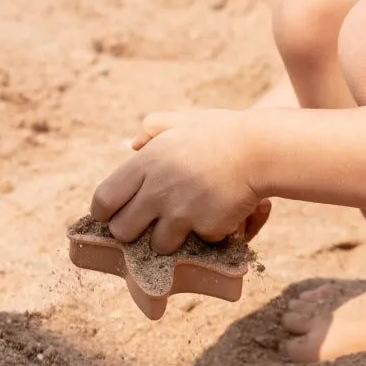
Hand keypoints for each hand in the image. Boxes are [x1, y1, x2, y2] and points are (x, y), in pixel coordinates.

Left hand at [90, 109, 270, 254]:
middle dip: (133, 231)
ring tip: (188, 219)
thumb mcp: (182, 120)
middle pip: (123, 231)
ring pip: (159, 244)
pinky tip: (218, 212)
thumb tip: (132, 145)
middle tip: (149, 223)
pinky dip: (207, 232)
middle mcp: (158, 190)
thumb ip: (152, 128)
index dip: (105, 213)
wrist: (261, 149)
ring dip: (171, 238)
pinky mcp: (207, 227)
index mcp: (146, 163)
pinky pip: (198, 241)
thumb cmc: (221, 132)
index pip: (104, 200)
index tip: (114, 214)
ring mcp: (183, 212)